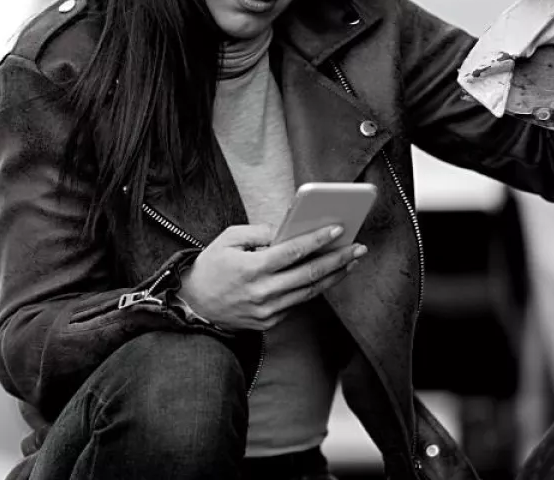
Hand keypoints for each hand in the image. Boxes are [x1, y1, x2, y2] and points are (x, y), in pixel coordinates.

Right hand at [176, 221, 365, 330]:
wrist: (194, 305)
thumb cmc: (212, 267)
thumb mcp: (228, 240)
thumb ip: (260, 233)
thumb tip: (289, 231)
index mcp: (251, 269)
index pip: (292, 252)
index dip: (317, 240)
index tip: (338, 230)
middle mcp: (262, 292)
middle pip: (309, 274)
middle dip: (338, 259)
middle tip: (359, 248)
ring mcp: (267, 311)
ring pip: (309, 292)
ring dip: (334, 276)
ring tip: (351, 261)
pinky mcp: (270, 322)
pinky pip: (297, 303)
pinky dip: (314, 288)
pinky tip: (328, 275)